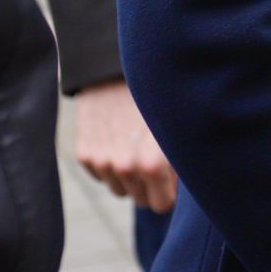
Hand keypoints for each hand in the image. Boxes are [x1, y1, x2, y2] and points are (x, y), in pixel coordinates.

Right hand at [73, 79, 176, 211]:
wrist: (117, 66)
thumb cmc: (161, 95)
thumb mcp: (183, 128)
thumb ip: (185, 165)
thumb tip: (187, 190)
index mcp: (152, 165)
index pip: (161, 205)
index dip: (169, 191)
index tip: (173, 176)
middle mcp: (123, 167)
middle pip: (140, 199)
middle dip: (150, 184)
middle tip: (156, 156)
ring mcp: (101, 161)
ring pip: (119, 188)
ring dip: (128, 174)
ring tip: (137, 143)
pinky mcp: (83, 153)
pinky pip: (101, 174)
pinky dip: (109, 162)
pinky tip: (118, 137)